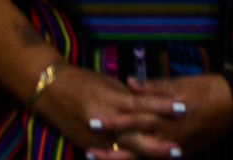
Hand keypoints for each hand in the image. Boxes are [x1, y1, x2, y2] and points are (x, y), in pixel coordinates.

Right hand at [25, 67, 192, 154]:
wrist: (49, 89)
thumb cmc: (82, 81)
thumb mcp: (108, 83)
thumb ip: (129, 96)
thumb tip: (150, 102)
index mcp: (111, 99)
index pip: (142, 104)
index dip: (163, 107)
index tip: (183, 109)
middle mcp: (106, 119)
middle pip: (136, 134)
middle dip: (158, 144)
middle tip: (179, 148)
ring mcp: (97, 136)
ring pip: (126, 150)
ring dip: (146, 156)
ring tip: (165, 159)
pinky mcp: (89, 146)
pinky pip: (110, 156)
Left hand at [100, 73, 232, 156]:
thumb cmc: (206, 88)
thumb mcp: (178, 83)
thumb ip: (152, 86)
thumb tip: (129, 83)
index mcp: (167, 115)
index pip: (135, 119)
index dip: (114, 122)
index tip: (93, 122)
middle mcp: (171, 135)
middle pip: (137, 146)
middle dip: (113, 150)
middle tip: (89, 150)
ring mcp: (178, 147)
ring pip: (146, 158)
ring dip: (123, 159)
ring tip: (100, 159)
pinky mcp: (184, 153)